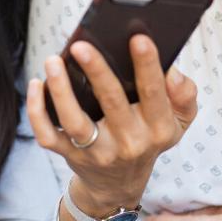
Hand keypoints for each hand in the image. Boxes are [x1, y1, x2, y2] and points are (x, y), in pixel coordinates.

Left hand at [26, 35, 197, 216]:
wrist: (120, 183)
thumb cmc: (148, 137)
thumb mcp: (179, 121)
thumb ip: (184, 95)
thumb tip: (173, 72)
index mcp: (157, 127)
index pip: (154, 93)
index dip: (148, 65)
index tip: (138, 37)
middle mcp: (129, 141)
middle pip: (111, 102)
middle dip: (97, 71)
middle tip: (81, 45)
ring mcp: (97, 151)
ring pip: (75, 121)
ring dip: (61, 90)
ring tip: (53, 61)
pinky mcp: (70, 155)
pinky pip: (49, 135)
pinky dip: (37, 111)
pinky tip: (37, 84)